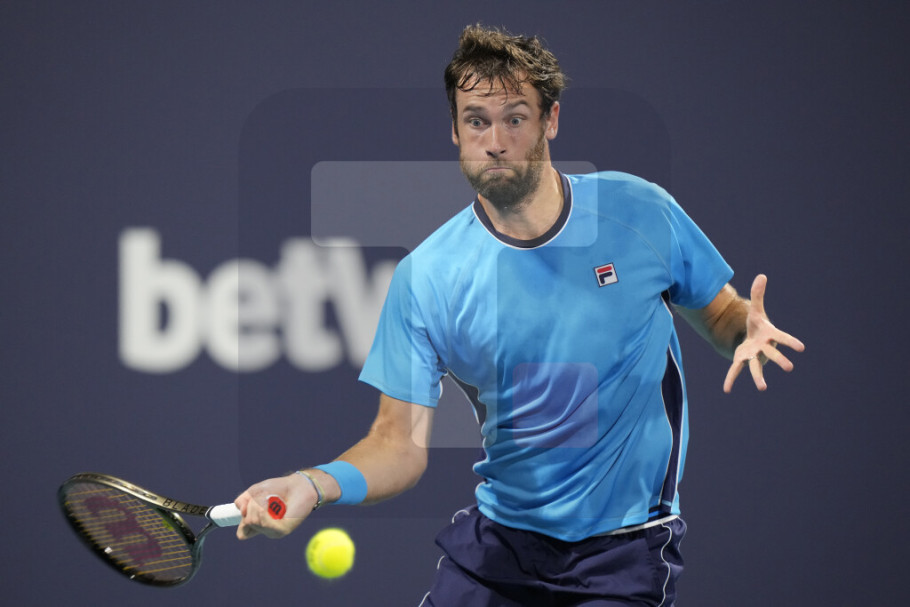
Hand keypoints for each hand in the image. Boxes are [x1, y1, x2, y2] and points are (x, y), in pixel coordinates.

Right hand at [234, 473, 316, 539]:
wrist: (300, 485)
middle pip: (246, 521)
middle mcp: (264, 529)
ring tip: (273, 499)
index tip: (250, 503)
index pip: (243, 533)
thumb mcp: (255, 491)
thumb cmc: (279, 488)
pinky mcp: (282, 530)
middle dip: (253, 503)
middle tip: (267, 496)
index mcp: (258, 523)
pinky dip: (267, 511)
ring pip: (254, 521)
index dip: (243, 518)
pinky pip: (265, 523)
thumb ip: (243, 501)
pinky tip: (274, 505)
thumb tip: (242, 512)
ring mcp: (273, 531)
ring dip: (260, 504)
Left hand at [723, 274, 804, 392]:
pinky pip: (735, 370)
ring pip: (757, 367)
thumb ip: (758, 295)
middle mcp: (763, 348)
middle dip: (780, 360)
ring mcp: (753, 356)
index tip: (801, 348)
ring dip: (759, 377)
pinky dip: (730, 379)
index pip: (782, 338)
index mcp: (769, 336)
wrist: (751, 339)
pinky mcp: (741, 360)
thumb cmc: (756, 325)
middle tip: (790, 367)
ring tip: (763, 388)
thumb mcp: (756, 310)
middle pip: (773, 354)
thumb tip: (761, 275)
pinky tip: (726, 390)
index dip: (791, 342)